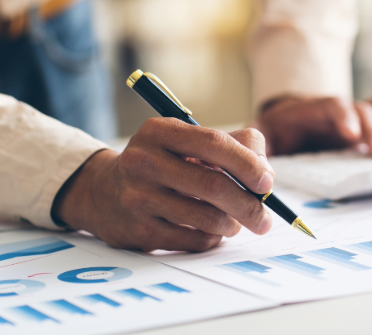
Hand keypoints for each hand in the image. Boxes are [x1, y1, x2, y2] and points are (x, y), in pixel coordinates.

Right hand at [51, 118, 274, 251]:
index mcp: (159, 131)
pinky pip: (193, 239)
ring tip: (235, 222)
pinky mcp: (138, 230)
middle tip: (265, 218)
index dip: (247, 164)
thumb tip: (266, 173)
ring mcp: (137, 197)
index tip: (267, 183)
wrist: (103, 192)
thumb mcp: (188, 141)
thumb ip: (234, 144)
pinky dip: (213, 238)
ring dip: (232, 224)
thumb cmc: (163, 163)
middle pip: (213, 186)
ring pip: (207, 218)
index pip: (214, 143)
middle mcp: (143, 161)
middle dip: (249, 205)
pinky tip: (212, 231)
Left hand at [254, 93, 371, 157]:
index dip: (344, 115)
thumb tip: (252, 147)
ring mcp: (359, 118)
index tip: (350, 135)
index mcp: (315, 109)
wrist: (293, 123)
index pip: (332, 104)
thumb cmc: (280, 131)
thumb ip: (257, 136)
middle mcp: (341, 110)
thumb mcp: (263, 131)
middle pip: (363, 108)